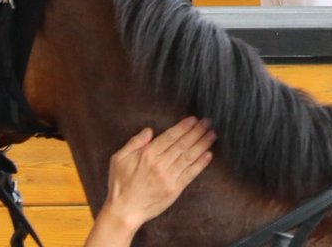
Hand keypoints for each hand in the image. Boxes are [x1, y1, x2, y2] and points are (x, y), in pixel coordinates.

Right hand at [87, 118, 215, 244]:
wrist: (124, 211)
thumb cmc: (120, 184)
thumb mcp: (118, 159)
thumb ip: (134, 142)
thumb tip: (149, 130)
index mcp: (147, 155)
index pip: (170, 137)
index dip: (184, 127)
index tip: (194, 119)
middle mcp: (160, 164)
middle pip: (183, 144)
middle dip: (197, 131)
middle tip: (208, 122)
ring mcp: (169, 177)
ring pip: (189, 157)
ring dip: (202, 144)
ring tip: (212, 135)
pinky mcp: (175, 189)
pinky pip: (190, 174)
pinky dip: (201, 164)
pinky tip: (209, 154)